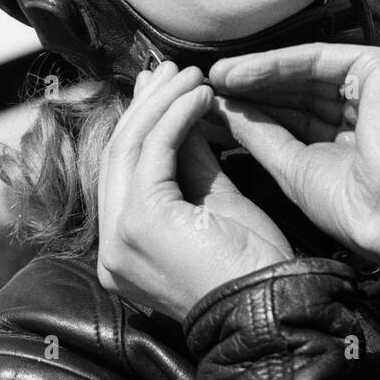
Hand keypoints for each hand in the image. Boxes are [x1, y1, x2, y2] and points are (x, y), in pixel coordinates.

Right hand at [96, 61, 293, 321]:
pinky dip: (176, 117)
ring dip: (161, 103)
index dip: (140, 122)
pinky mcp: (139, 221)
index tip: (161, 87)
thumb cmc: (252, 269)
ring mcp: (119, 235)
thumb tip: (183, 112)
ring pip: (128, 147)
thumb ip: (191, 161)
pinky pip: (152, 152)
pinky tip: (199, 96)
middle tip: (169, 69)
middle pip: (117, 154)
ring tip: (189, 74)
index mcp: (123, 248)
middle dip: (145, 105)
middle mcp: (111, 245)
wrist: (268, 310)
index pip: (122, 170)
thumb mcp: (216, 203)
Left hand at [206, 43, 379, 261]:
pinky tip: (235, 75)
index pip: (291, 115)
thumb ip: (259, 135)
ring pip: (303, 71)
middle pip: (295, 89)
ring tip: (213, 80)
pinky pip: (316, 58)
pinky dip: (274, 64)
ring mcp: (375, 84)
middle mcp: (363, 107)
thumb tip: (221, 110)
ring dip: (254, 74)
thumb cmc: (351, 207)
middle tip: (203, 89)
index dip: (250, 111)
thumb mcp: (292, 166)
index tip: (207, 110)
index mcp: (350, 138)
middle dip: (248, 89)